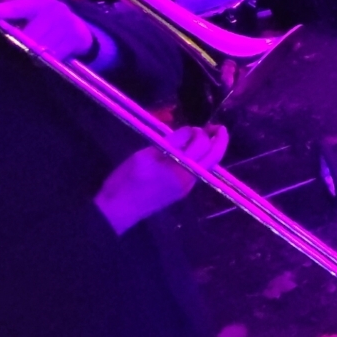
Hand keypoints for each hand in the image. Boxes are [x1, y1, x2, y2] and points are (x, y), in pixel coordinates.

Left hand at [0, 0, 95, 60]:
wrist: (79, 31)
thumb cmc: (47, 21)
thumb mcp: (31, 10)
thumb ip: (9, 7)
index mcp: (41, 1)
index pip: (15, 7)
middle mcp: (56, 9)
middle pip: (28, 33)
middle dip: (18, 43)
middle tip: (9, 50)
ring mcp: (68, 24)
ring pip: (41, 47)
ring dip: (31, 54)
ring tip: (26, 56)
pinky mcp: (75, 39)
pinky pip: (54, 55)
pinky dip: (45, 60)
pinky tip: (41, 59)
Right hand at [94, 125, 228, 235]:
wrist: (117, 211)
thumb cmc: (127, 180)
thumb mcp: (145, 156)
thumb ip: (170, 143)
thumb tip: (187, 133)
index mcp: (181, 169)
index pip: (201, 145)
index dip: (199, 132)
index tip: (191, 126)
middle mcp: (190, 179)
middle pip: (214, 157)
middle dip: (220, 140)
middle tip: (217, 127)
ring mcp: (187, 187)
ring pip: (209, 165)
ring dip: (212, 149)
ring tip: (206, 136)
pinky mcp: (181, 191)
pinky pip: (198, 170)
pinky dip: (202, 158)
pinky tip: (193, 151)